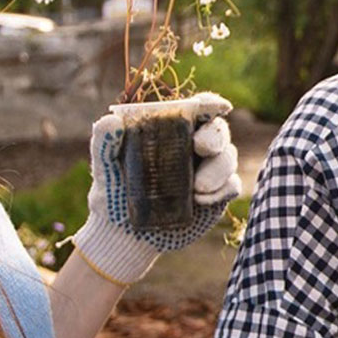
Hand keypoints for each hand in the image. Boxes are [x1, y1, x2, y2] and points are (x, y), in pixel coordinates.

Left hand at [71, 91, 241, 283]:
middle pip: (218, 130)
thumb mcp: (105, 167)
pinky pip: (232, 186)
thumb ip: (105, 142)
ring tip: (197, 189)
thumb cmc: (113, 192)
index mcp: (171, 129)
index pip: (197, 109)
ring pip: (228, 158)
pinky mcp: (217, 195)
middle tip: (201, 147)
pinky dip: (222, 190)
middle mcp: (195, 146)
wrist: (124, 233)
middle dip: (215, 136)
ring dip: (218, 169)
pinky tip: (201, 201)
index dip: (210, 103)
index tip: (215, 106)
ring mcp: (209, 170)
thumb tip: (111, 122)